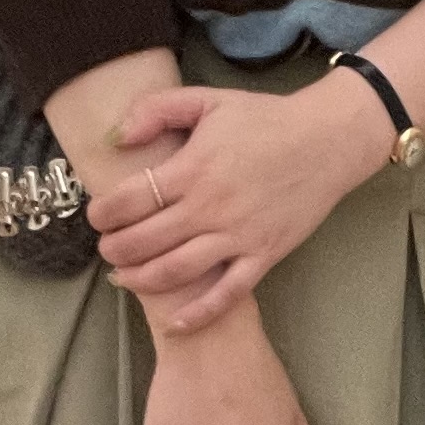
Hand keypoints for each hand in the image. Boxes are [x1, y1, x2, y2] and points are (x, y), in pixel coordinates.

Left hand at [85, 73, 397, 332]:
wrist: (327, 140)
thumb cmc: (264, 119)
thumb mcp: (207, 100)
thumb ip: (156, 110)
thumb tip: (115, 138)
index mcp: (192, 168)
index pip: (130, 200)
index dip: (103, 213)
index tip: (97, 216)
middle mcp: (211, 207)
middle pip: (145, 241)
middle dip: (115, 249)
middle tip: (106, 248)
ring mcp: (238, 236)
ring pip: (176, 271)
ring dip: (140, 280)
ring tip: (123, 277)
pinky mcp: (264, 255)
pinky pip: (227, 294)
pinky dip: (198, 314)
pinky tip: (174, 323)